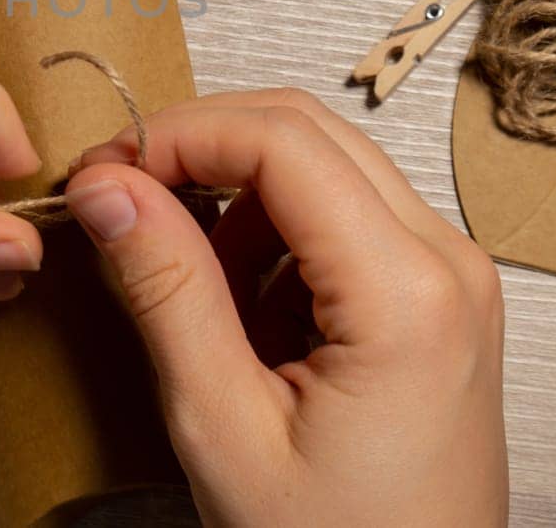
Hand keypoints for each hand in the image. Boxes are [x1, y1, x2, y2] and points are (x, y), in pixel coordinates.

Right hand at [63, 90, 506, 527]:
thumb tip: (110, 187)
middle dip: (199, 147)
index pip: (282, 140)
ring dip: (235, 195)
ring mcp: (449, 276)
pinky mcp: (434, 295)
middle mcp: (447, 263)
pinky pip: (343, 214)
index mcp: (408, 295)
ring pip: (323, 163)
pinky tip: (241, 309)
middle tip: (120, 195)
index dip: (178, 135)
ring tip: (186, 282)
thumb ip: (166, 291)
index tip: (106, 171)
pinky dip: (272, 236)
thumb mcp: (223, 426)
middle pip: (306, 129)